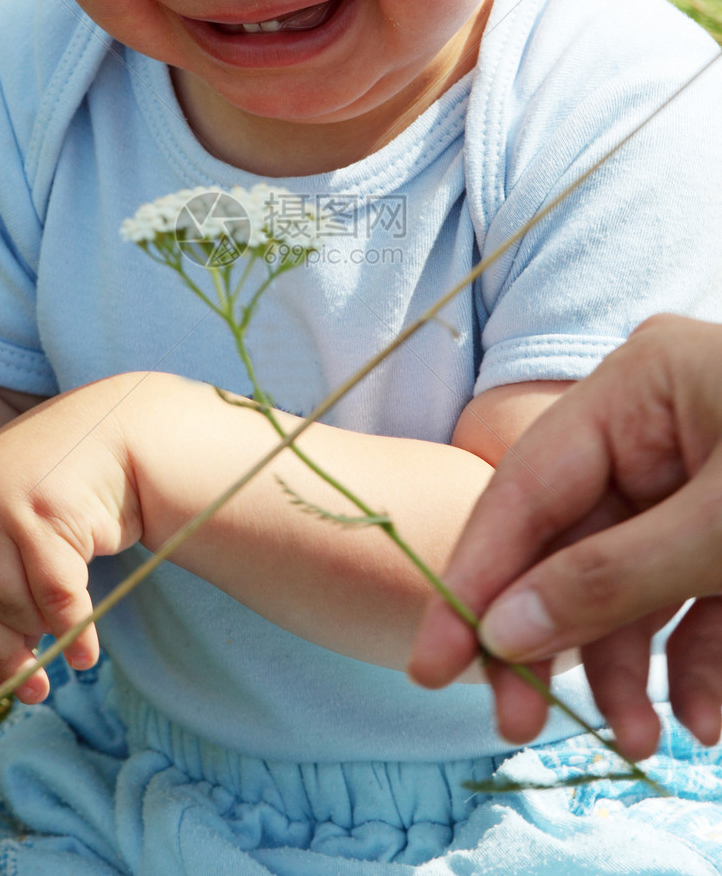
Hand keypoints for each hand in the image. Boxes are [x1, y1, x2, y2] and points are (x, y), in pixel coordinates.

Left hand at [0, 378, 144, 702]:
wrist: (130, 433)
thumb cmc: (77, 486)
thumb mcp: (25, 526)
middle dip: (5, 656)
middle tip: (33, 691)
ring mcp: (3, 500)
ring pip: (13, 603)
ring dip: (44, 643)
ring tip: (69, 661)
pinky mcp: (45, 509)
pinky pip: (55, 593)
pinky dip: (74, 629)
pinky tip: (88, 652)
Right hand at [409, 315, 721, 760]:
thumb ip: (610, 579)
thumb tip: (504, 630)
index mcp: (638, 386)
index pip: (527, 488)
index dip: (476, 577)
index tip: (435, 663)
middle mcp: (654, 422)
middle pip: (568, 541)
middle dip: (555, 638)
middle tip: (521, 725)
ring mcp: (695, 471)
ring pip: (627, 578)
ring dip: (630, 665)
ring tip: (644, 741)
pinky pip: (689, 594)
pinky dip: (695, 658)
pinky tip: (707, 717)